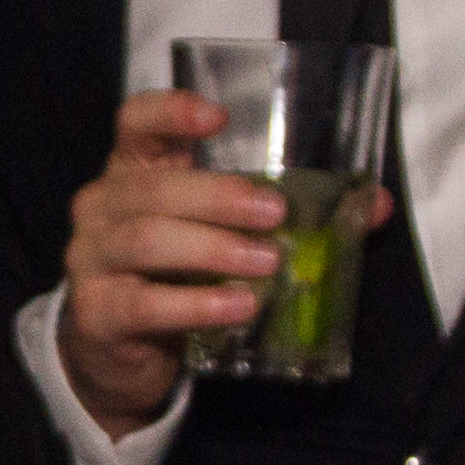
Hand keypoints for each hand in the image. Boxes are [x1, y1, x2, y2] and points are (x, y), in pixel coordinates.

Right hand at [58, 90, 393, 436]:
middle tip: (276, 214)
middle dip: (220, 197)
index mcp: (132, 172)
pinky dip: (197, 304)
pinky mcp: (95, 314)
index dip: (170, 112)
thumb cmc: (176, 276)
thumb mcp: (219, 233)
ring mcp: (90, 261)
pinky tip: (238, 305)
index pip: (135, 123)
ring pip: (146, 241)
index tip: (219, 119)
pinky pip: (144, 304)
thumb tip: (373, 206)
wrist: (120, 352)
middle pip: (154, 188)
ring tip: (267, 262)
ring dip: (214, 249)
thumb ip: (284, 214)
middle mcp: (102, 209)